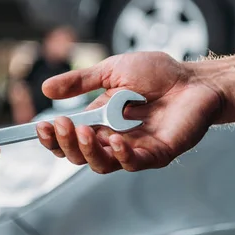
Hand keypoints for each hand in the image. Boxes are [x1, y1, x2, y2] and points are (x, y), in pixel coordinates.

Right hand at [35, 52, 222, 173]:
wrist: (193, 78)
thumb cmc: (157, 74)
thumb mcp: (111, 71)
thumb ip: (80, 82)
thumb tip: (45, 89)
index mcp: (98, 122)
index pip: (68, 138)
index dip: (53, 137)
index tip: (41, 126)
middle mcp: (112, 140)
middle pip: (78, 155)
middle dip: (65, 143)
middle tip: (63, 124)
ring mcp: (134, 150)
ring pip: (101, 164)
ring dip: (87, 150)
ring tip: (83, 131)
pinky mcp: (156, 154)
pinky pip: (133, 163)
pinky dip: (121, 155)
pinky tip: (114, 141)